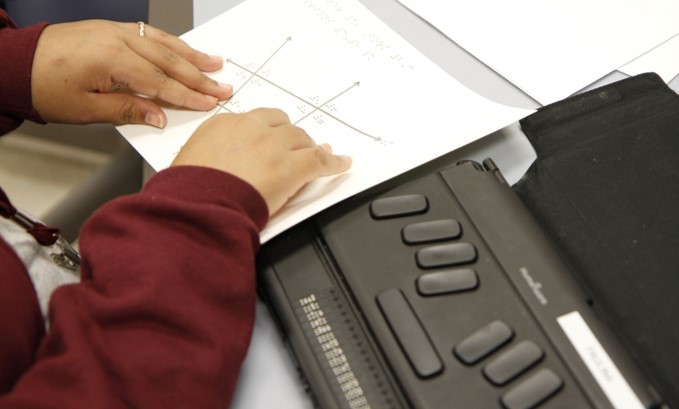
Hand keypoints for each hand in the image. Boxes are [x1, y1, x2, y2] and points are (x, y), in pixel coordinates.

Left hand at [31, 20, 231, 127]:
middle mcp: (116, 40)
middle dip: (199, 76)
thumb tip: (159, 117)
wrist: (15, 64)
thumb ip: (128, 110)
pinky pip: (149, 34)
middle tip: (223, 87)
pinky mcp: (109, 30)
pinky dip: (170, 43)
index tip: (209, 103)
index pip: (161, 82)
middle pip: (168, 60)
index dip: (188, 95)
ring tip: (215, 64)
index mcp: (111, 60)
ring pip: (163, 43)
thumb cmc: (43, 86)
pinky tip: (183, 49)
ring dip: (191, 55)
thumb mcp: (87, 110)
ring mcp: (114, 31)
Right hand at [171, 108, 351, 214]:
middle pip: (282, 125)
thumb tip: (214, 166)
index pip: (254, 121)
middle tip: (296, 147)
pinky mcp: (293, 166)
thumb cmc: (188, 192)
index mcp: (223, 125)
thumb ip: (209, 156)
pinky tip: (342, 164)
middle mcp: (251, 129)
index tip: (272, 138)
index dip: (268, 132)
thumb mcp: (190, 163)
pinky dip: (334, 162)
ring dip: (309, 148)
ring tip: (318, 156)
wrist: (197, 205)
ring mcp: (274, 145)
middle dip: (290, 137)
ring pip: (302, 140)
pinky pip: (321, 160)